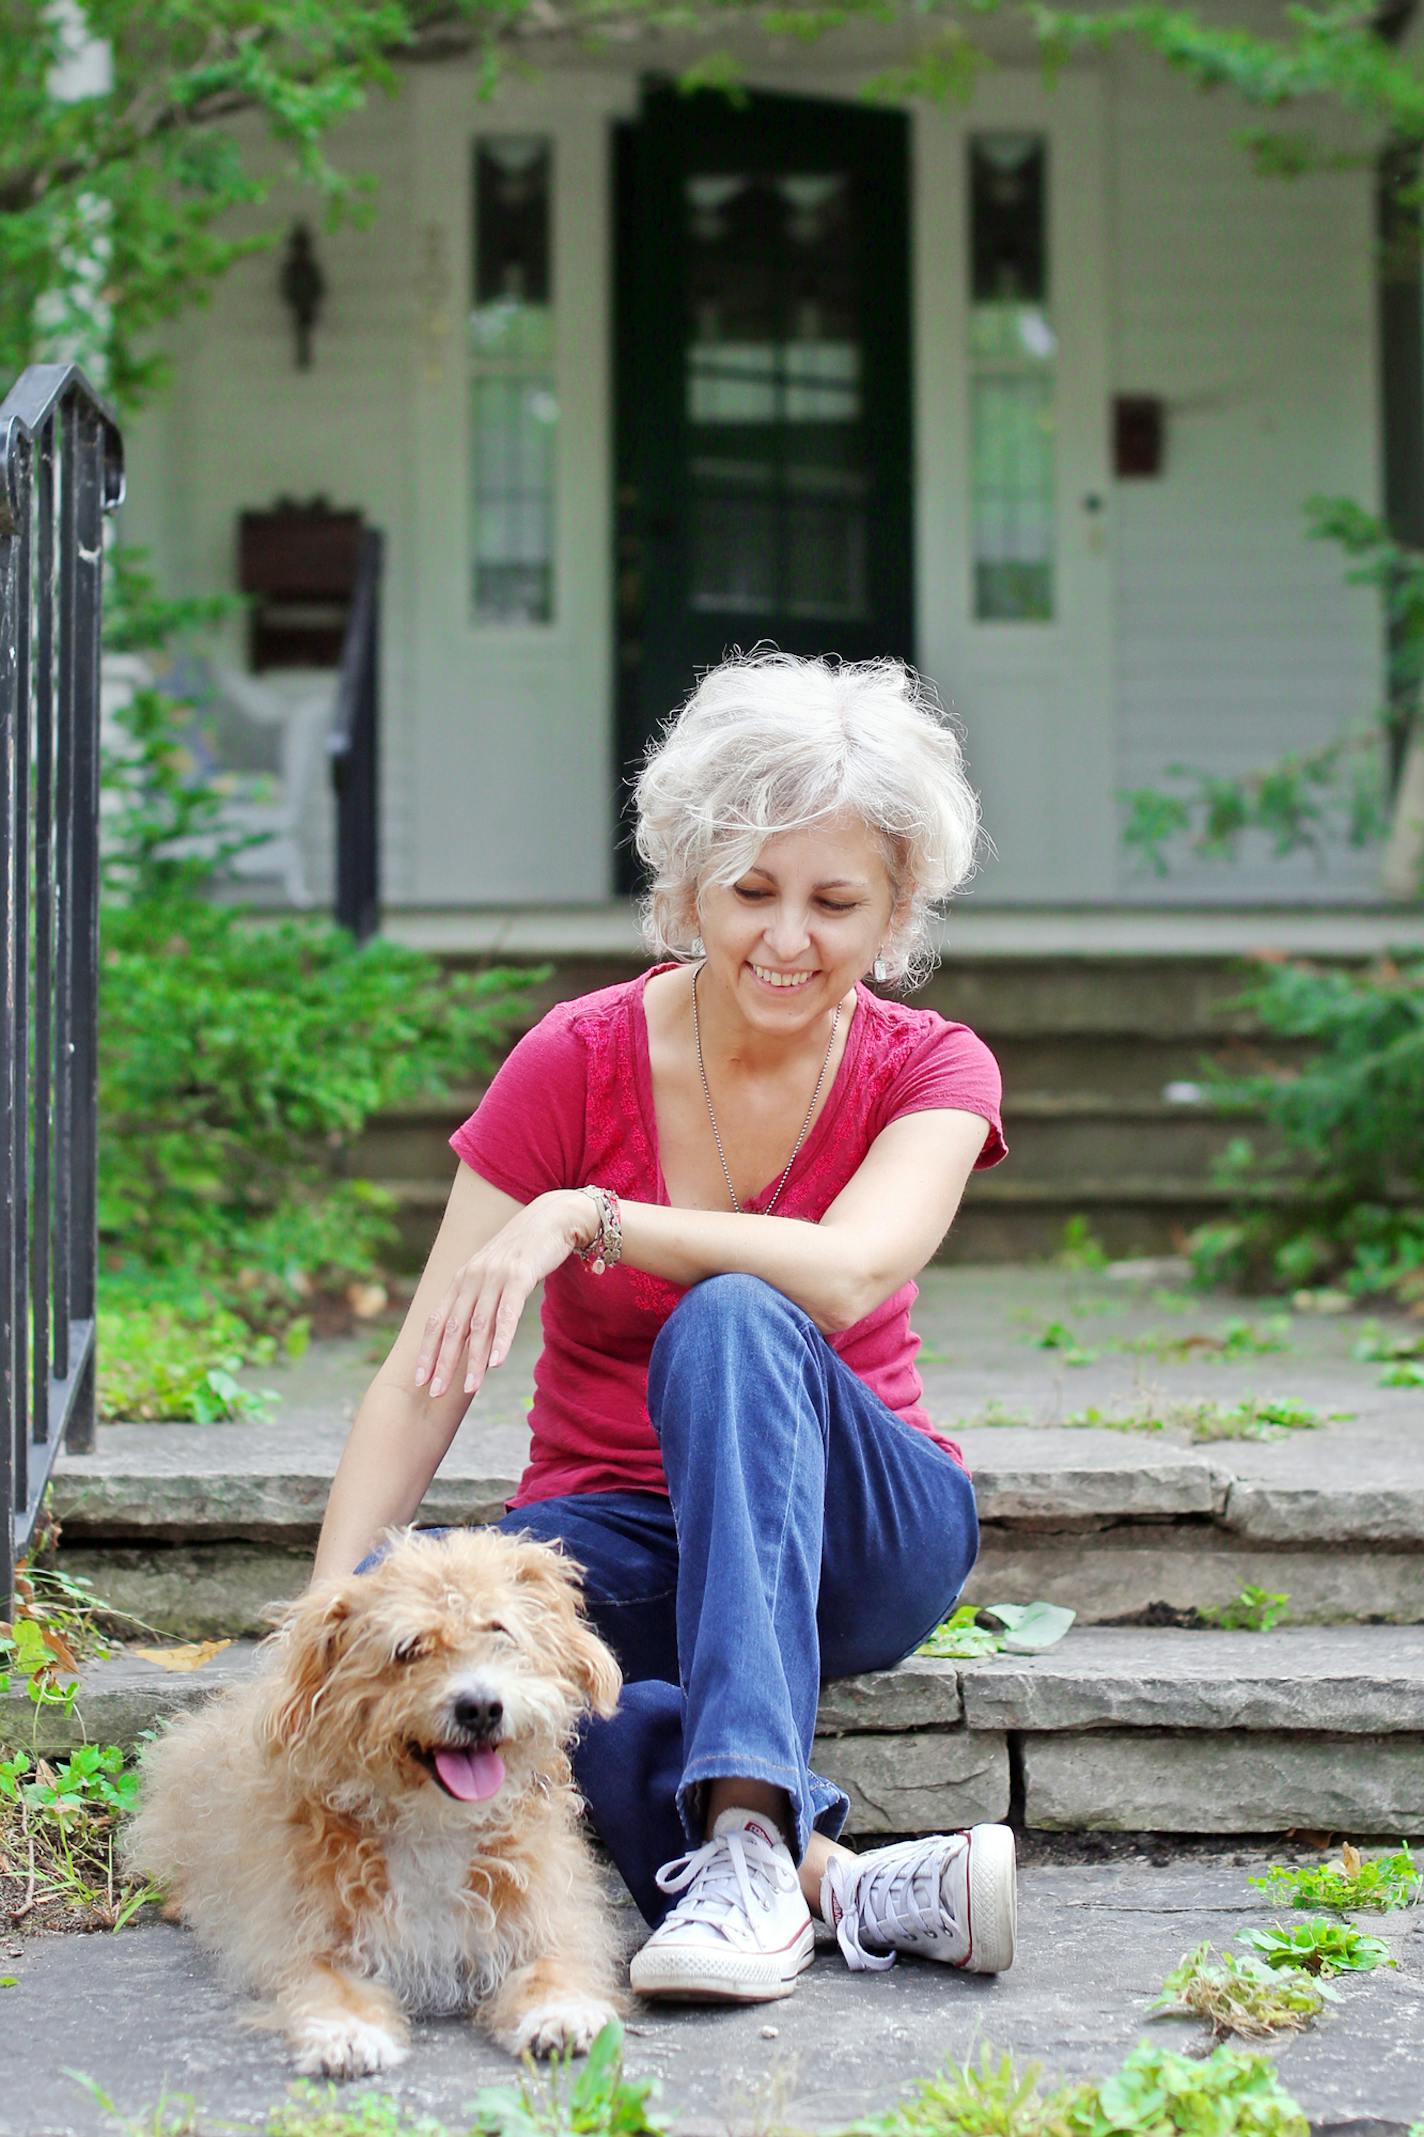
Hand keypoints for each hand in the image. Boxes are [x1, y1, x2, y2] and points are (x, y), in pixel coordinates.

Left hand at [414, 1192, 593, 1399]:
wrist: (551, 1218)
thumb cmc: (522, 1252)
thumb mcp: (493, 1276)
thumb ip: (479, 1302)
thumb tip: (469, 1338)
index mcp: (461, 1280)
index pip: (436, 1321)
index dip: (426, 1351)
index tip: (418, 1380)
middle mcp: (471, 1277)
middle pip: (452, 1327)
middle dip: (442, 1363)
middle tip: (434, 1393)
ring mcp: (494, 1276)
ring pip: (479, 1325)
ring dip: (473, 1360)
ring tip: (468, 1389)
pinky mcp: (519, 1275)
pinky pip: (507, 1313)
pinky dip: (500, 1339)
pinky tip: (496, 1362)